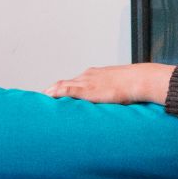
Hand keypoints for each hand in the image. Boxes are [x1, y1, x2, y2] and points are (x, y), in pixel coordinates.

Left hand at [45, 63, 173, 104]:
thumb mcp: (118, 88)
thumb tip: (114, 102)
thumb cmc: (133, 85)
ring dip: (49, 94)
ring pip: (61, 86)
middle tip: (40, 101)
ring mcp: (86, 82)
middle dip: (50, 92)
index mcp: (93, 75)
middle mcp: (86, 76)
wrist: (138, 80)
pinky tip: (47, 98)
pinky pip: (66, 90)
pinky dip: (55, 93)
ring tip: (39, 103)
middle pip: (62, 83)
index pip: (72, 82)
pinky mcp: (87, 90)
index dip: (60, 89)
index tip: (51, 96)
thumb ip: (112, 93)